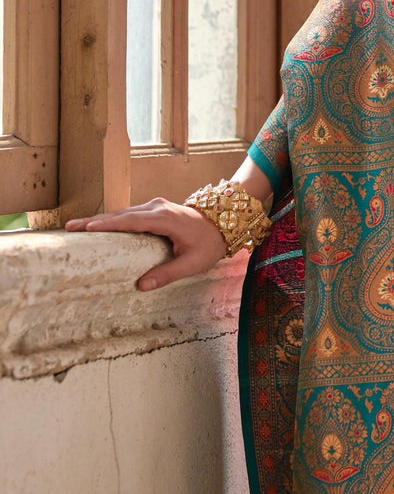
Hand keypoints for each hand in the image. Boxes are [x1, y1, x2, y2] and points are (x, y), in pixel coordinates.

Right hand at [64, 199, 226, 291]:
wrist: (223, 223)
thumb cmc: (208, 244)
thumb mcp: (192, 263)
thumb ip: (168, 274)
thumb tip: (141, 286)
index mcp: (165, 218)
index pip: (131, 220)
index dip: (108, 224)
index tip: (87, 227)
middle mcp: (157, 208)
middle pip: (121, 214)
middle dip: (95, 221)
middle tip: (70, 228)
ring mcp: (155, 206)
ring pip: (122, 213)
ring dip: (100, 220)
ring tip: (76, 227)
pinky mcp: (154, 209)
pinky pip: (128, 214)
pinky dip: (111, 220)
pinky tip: (97, 227)